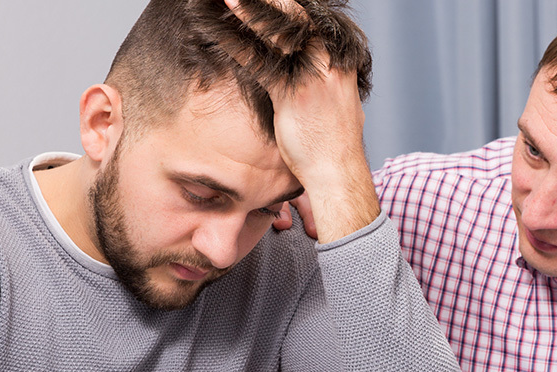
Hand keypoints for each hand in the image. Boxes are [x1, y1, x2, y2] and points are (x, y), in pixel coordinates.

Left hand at [224, 0, 378, 242]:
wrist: (338, 170)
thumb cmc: (333, 140)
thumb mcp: (336, 99)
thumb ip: (325, 77)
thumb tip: (310, 70)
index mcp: (338, 60)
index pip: (311, 21)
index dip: (289, 5)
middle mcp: (328, 62)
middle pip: (296, 18)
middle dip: (270, 1)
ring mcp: (311, 77)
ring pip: (277, 34)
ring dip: (249, 13)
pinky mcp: (292, 95)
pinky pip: (259, 63)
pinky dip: (236, 45)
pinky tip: (218, 32)